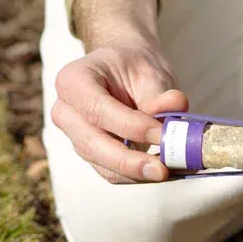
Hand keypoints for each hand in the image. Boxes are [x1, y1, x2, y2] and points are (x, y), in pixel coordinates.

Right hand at [52, 46, 188, 182]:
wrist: (122, 70)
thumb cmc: (132, 66)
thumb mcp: (148, 71)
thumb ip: (159, 93)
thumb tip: (177, 105)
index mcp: (72, 81)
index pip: (97, 109)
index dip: (130, 126)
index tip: (163, 134)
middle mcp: (65, 111)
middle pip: (92, 144)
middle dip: (128, 161)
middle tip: (162, 170)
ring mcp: (74, 136)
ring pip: (101, 163)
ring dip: (136, 172)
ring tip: (170, 171)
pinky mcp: (89, 154)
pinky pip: (111, 172)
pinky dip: (137, 175)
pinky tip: (162, 172)